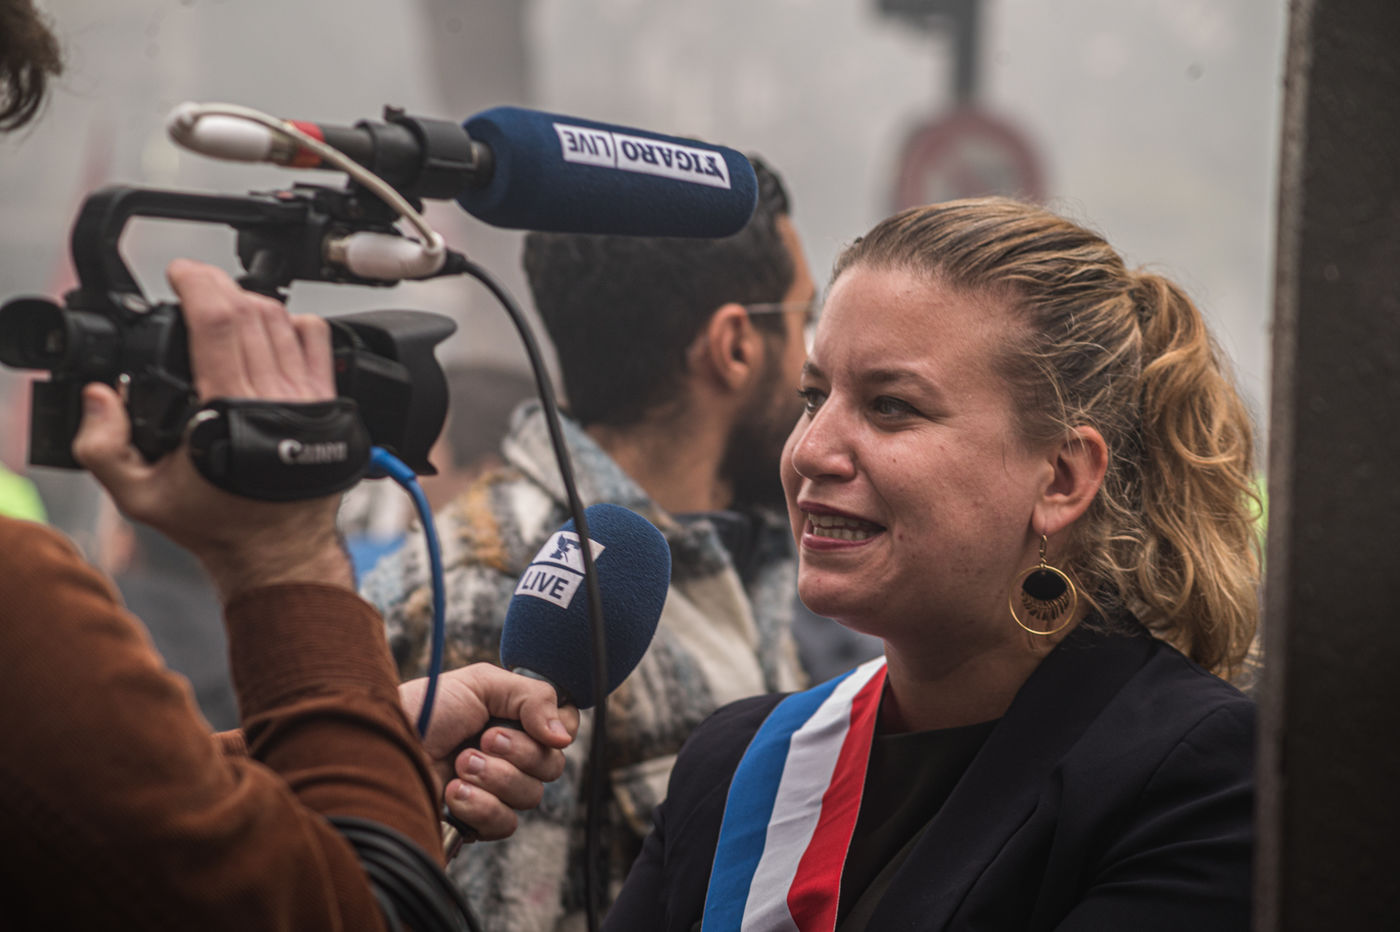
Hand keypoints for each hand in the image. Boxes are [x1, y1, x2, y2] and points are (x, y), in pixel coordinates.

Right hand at [72, 259, 349, 599]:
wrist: (279, 552)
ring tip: (225, 305)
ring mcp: (308, 399)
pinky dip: (295, 322)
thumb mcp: (140, 496)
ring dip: (252, 301)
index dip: (198, 284)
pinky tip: (273, 326)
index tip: (181, 273)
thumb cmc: (217, 524)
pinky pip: (320, 342)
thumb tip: (100, 395)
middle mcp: (276, 398)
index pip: (220, 322)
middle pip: (252, 312)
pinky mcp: (330, 405)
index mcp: (230, 411)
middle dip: (218, 285)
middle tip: (194, 283)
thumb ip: (103, 446)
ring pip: (285, 322)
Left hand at [399, 664, 579, 840]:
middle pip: (552, 766)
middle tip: (482, 738)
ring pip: (531, 796)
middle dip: (518, 752)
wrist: (381, 746)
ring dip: (495, 777)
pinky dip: (481, 806)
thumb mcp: (481, 684)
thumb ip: (532, 697)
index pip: (565, 729)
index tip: (535, 723)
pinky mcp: (477, 820)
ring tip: (460, 764)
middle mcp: (510, 755)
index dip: (558, 729)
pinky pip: (505, 823)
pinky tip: (453, 792)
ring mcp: (495, 790)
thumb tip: (564, 737)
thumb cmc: (425, 710)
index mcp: (515, 719)